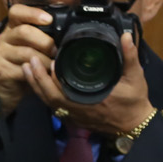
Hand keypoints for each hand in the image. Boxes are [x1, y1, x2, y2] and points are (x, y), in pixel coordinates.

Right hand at [0, 4, 57, 115]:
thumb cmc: (25, 65)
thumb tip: (65, 25)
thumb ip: (43, 35)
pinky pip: (22, 69)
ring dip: (44, 60)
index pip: (16, 11)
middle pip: (24, 31)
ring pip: (26, 52)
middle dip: (45, 41)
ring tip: (52, 65)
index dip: (33, 13)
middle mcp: (3, 38)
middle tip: (55, 51)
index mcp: (12, 28)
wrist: (8, 89)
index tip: (49, 20)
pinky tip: (43, 74)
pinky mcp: (0, 70)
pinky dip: (36, 72)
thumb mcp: (33, 47)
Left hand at [23, 32, 154, 139]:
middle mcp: (77, 110)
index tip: (48, 61)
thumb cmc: (133, 102)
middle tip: (29, 61)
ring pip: (49, 102)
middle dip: (37, 79)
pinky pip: (53, 106)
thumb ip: (129, 56)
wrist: (133, 125)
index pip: (63, 91)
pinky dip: (44, 94)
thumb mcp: (135, 77)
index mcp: (89, 101)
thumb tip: (126, 36)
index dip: (52, 78)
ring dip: (36, 86)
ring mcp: (74, 115)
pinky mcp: (73, 117)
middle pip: (49, 97)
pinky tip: (38, 82)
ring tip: (27, 68)